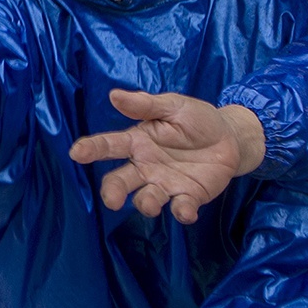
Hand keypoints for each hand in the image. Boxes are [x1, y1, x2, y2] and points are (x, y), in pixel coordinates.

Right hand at [68, 92, 264, 223]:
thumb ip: (146, 104)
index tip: (77, 152)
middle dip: (112, 192)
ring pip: (146, 199)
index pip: (110, 145)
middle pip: (120, 181)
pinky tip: (185, 210)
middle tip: (112, 199)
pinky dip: (181, 212)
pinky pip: (180, 208)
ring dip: (146, 204)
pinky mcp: (188, 197)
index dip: (92, 148)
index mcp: (138, 142)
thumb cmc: (197, 119)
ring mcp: (166, 184)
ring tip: (151, 204)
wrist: (230, 137)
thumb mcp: (174, 105)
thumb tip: (114, 95)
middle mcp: (146, 167)